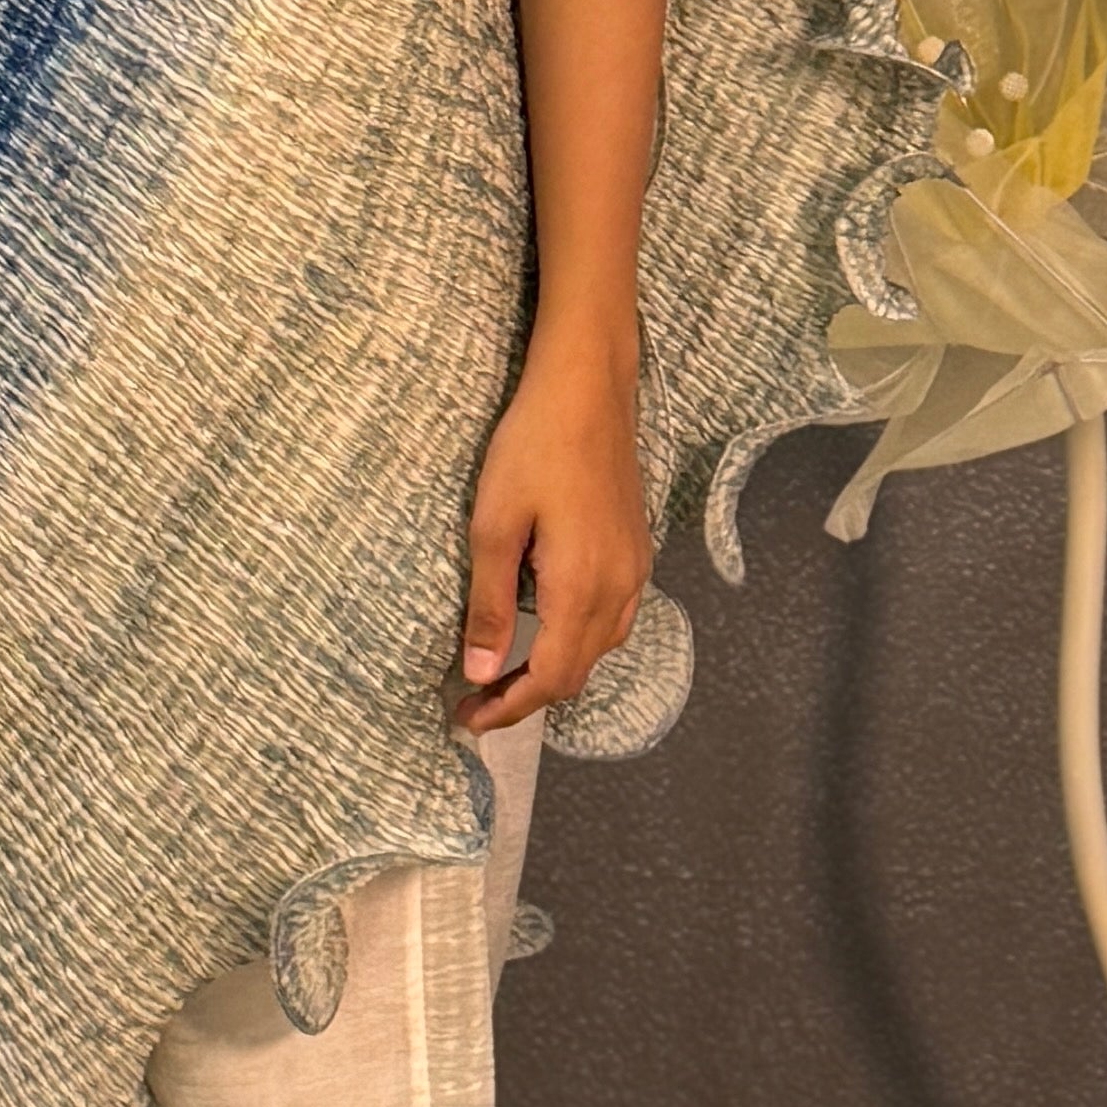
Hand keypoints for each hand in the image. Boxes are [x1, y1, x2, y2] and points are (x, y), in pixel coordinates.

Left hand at [455, 328, 645, 729]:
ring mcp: (636, 569)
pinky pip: (613, 618)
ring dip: (555, 669)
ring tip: (506, 672)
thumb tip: (481, 671)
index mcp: (582, 589)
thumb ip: (491, 606)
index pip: (552, 679)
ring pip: (600, 647)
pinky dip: (578, 640)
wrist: (588, 388)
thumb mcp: (493, 526)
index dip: (510, 709)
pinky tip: (548, 627)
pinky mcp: (638, 549)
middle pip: (579, 672)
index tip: (467, 719)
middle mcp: (620, 588)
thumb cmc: (533, 446)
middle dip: (528, 696)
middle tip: (476, 701)